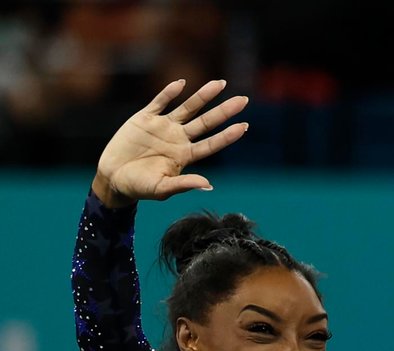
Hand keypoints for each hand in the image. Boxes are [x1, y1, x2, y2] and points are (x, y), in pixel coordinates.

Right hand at [92, 79, 248, 207]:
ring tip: (220, 83)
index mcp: (185, 156)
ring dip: (203, 96)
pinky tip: (181, 83)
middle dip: (224, 111)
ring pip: (188, 108)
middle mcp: (178, 139)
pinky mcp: (145, 118)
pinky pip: (159, 102)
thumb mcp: (162, 188)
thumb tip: (208, 185)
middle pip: (206, 122)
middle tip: (244, 100)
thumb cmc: (139, 187)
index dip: (228, 136)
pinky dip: (169, 92)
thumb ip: (184, 184)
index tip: (244, 126)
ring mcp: (163, 127)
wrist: (113, 178)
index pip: (211, 143)